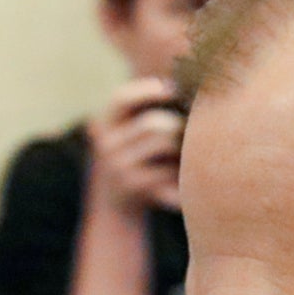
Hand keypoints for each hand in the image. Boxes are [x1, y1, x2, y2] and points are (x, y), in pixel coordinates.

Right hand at [87, 77, 185, 216]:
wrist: (114, 208)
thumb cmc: (131, 162)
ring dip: (181, 147)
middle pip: (154, 123)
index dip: (147, 90)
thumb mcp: (127, 137)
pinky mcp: (135, 186)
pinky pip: (169, 169)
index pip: (121, 98)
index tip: (173, 88)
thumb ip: (145, 114)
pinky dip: (180, 172)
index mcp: (105, 125)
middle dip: (176, 125)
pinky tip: (182, 176)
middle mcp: (107, 145)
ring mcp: (119, 167)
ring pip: (164, 143)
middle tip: (188, 131)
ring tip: (184, 153)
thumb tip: (183, 86)